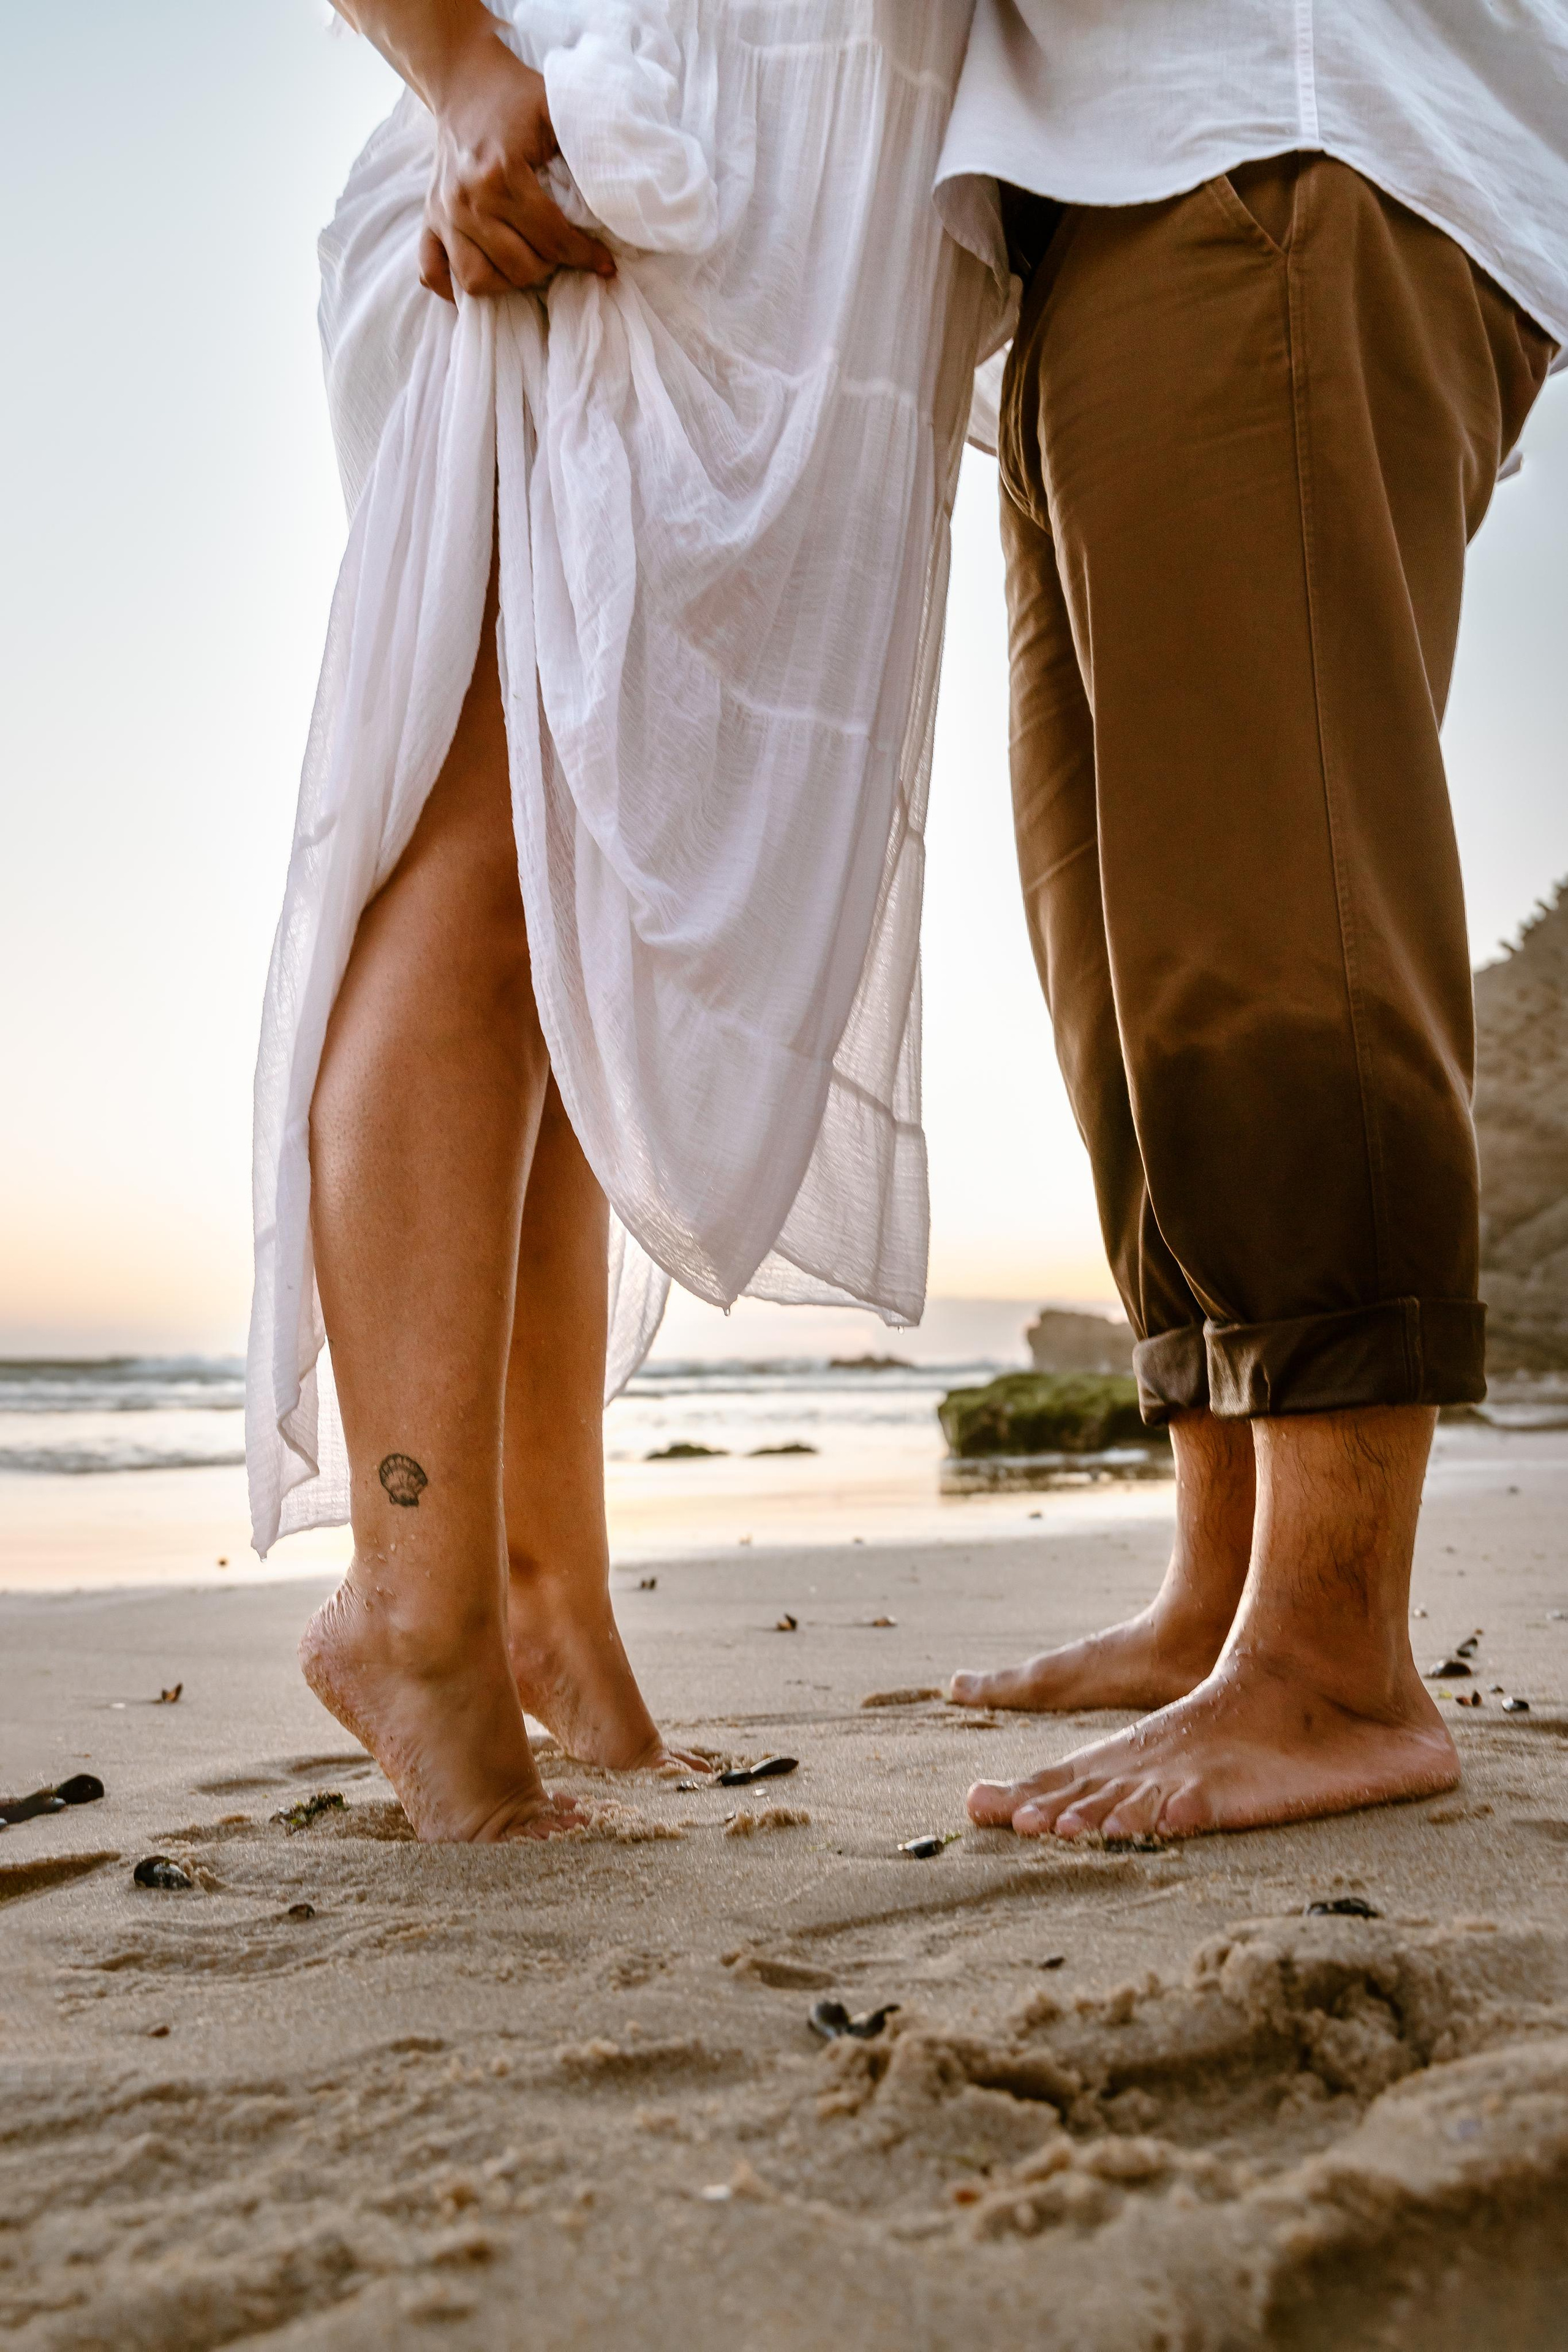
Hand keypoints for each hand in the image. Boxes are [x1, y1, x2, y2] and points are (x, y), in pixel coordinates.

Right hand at [419, 36, 614, 301]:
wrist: (463, 79)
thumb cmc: (515, 97)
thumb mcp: (556, 109)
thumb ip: (586, 145)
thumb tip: (622, 189)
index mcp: (500, 173)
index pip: (551, 237)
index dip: (584, 257)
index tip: (605, 265)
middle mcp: (466, 199)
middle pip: (518, 266)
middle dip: (550, 266)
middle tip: (563, 253)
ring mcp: (443, 213)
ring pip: (477, 280)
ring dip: (510, 280)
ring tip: (530, 261)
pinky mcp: (428, 219)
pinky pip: (433, 272)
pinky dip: (454, 286)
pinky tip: (486, 278)